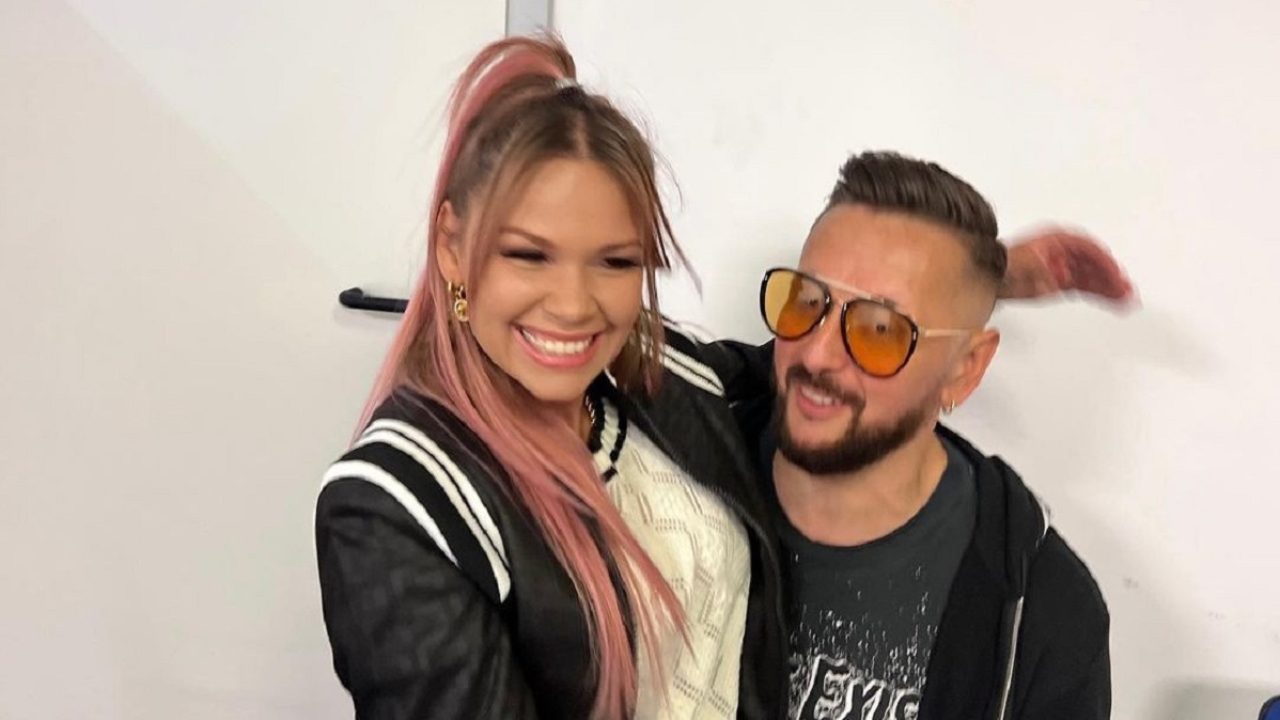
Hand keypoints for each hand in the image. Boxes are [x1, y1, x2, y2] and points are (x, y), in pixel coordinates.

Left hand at [1000, 228, 1135, 305]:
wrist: (990, 275)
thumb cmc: (1004, 262)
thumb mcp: (1021, 262)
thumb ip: (1042, 268)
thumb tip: (1057, 275)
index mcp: (1055, 240)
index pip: (1086, 247)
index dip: (1101, 260)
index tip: (1114, 271)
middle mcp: (1063, 253)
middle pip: (1093, 262)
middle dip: (1111, 276)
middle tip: (1127, 289)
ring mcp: (1063, 267)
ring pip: (1093, 276)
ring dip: (1110, 286)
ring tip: (1127, 298)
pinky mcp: (1061, 283)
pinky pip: (1085, 287)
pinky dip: (1099, 293)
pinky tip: (1112, 300)